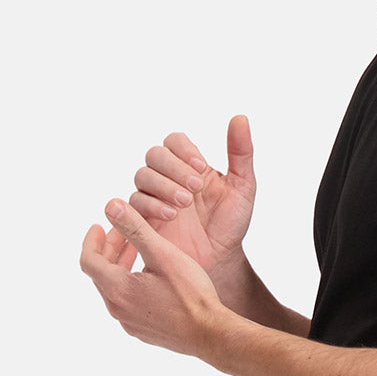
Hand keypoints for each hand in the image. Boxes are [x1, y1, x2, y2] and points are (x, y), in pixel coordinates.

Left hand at [80, 199, 226, 358]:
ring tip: (137, 251)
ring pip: (115, 289)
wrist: (211, 333)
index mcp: (118, 289)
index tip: (99, 226)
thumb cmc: (191, 293)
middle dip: (110, 250)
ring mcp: (130, 323)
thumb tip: (111, 205)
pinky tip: (152, 278)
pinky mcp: (144, 331)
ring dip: (121, 267)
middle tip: (122, 233)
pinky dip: (131, 285)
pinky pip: (128, 304)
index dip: (91, 241)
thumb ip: (136, 228)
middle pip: (101, 274)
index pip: (89, 261)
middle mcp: (118, 309)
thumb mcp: (163, 254)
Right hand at [130, 117, 255, 277]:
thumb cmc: (231, 222)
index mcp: (190, 165)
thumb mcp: (243, 186)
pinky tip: (172, 215)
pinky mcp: (142, 219)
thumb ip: (241, 152)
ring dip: (163, 186)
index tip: (202, 167)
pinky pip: (134, 204)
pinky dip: (152, 206)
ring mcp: (154, 197)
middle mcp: (168, 177)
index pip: (175, 141)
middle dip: (173, 168)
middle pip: (155, 155)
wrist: (221, 258)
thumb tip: (240, 117)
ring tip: (184, 203)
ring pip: (142, 176)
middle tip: (194, 188)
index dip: (184, 150)